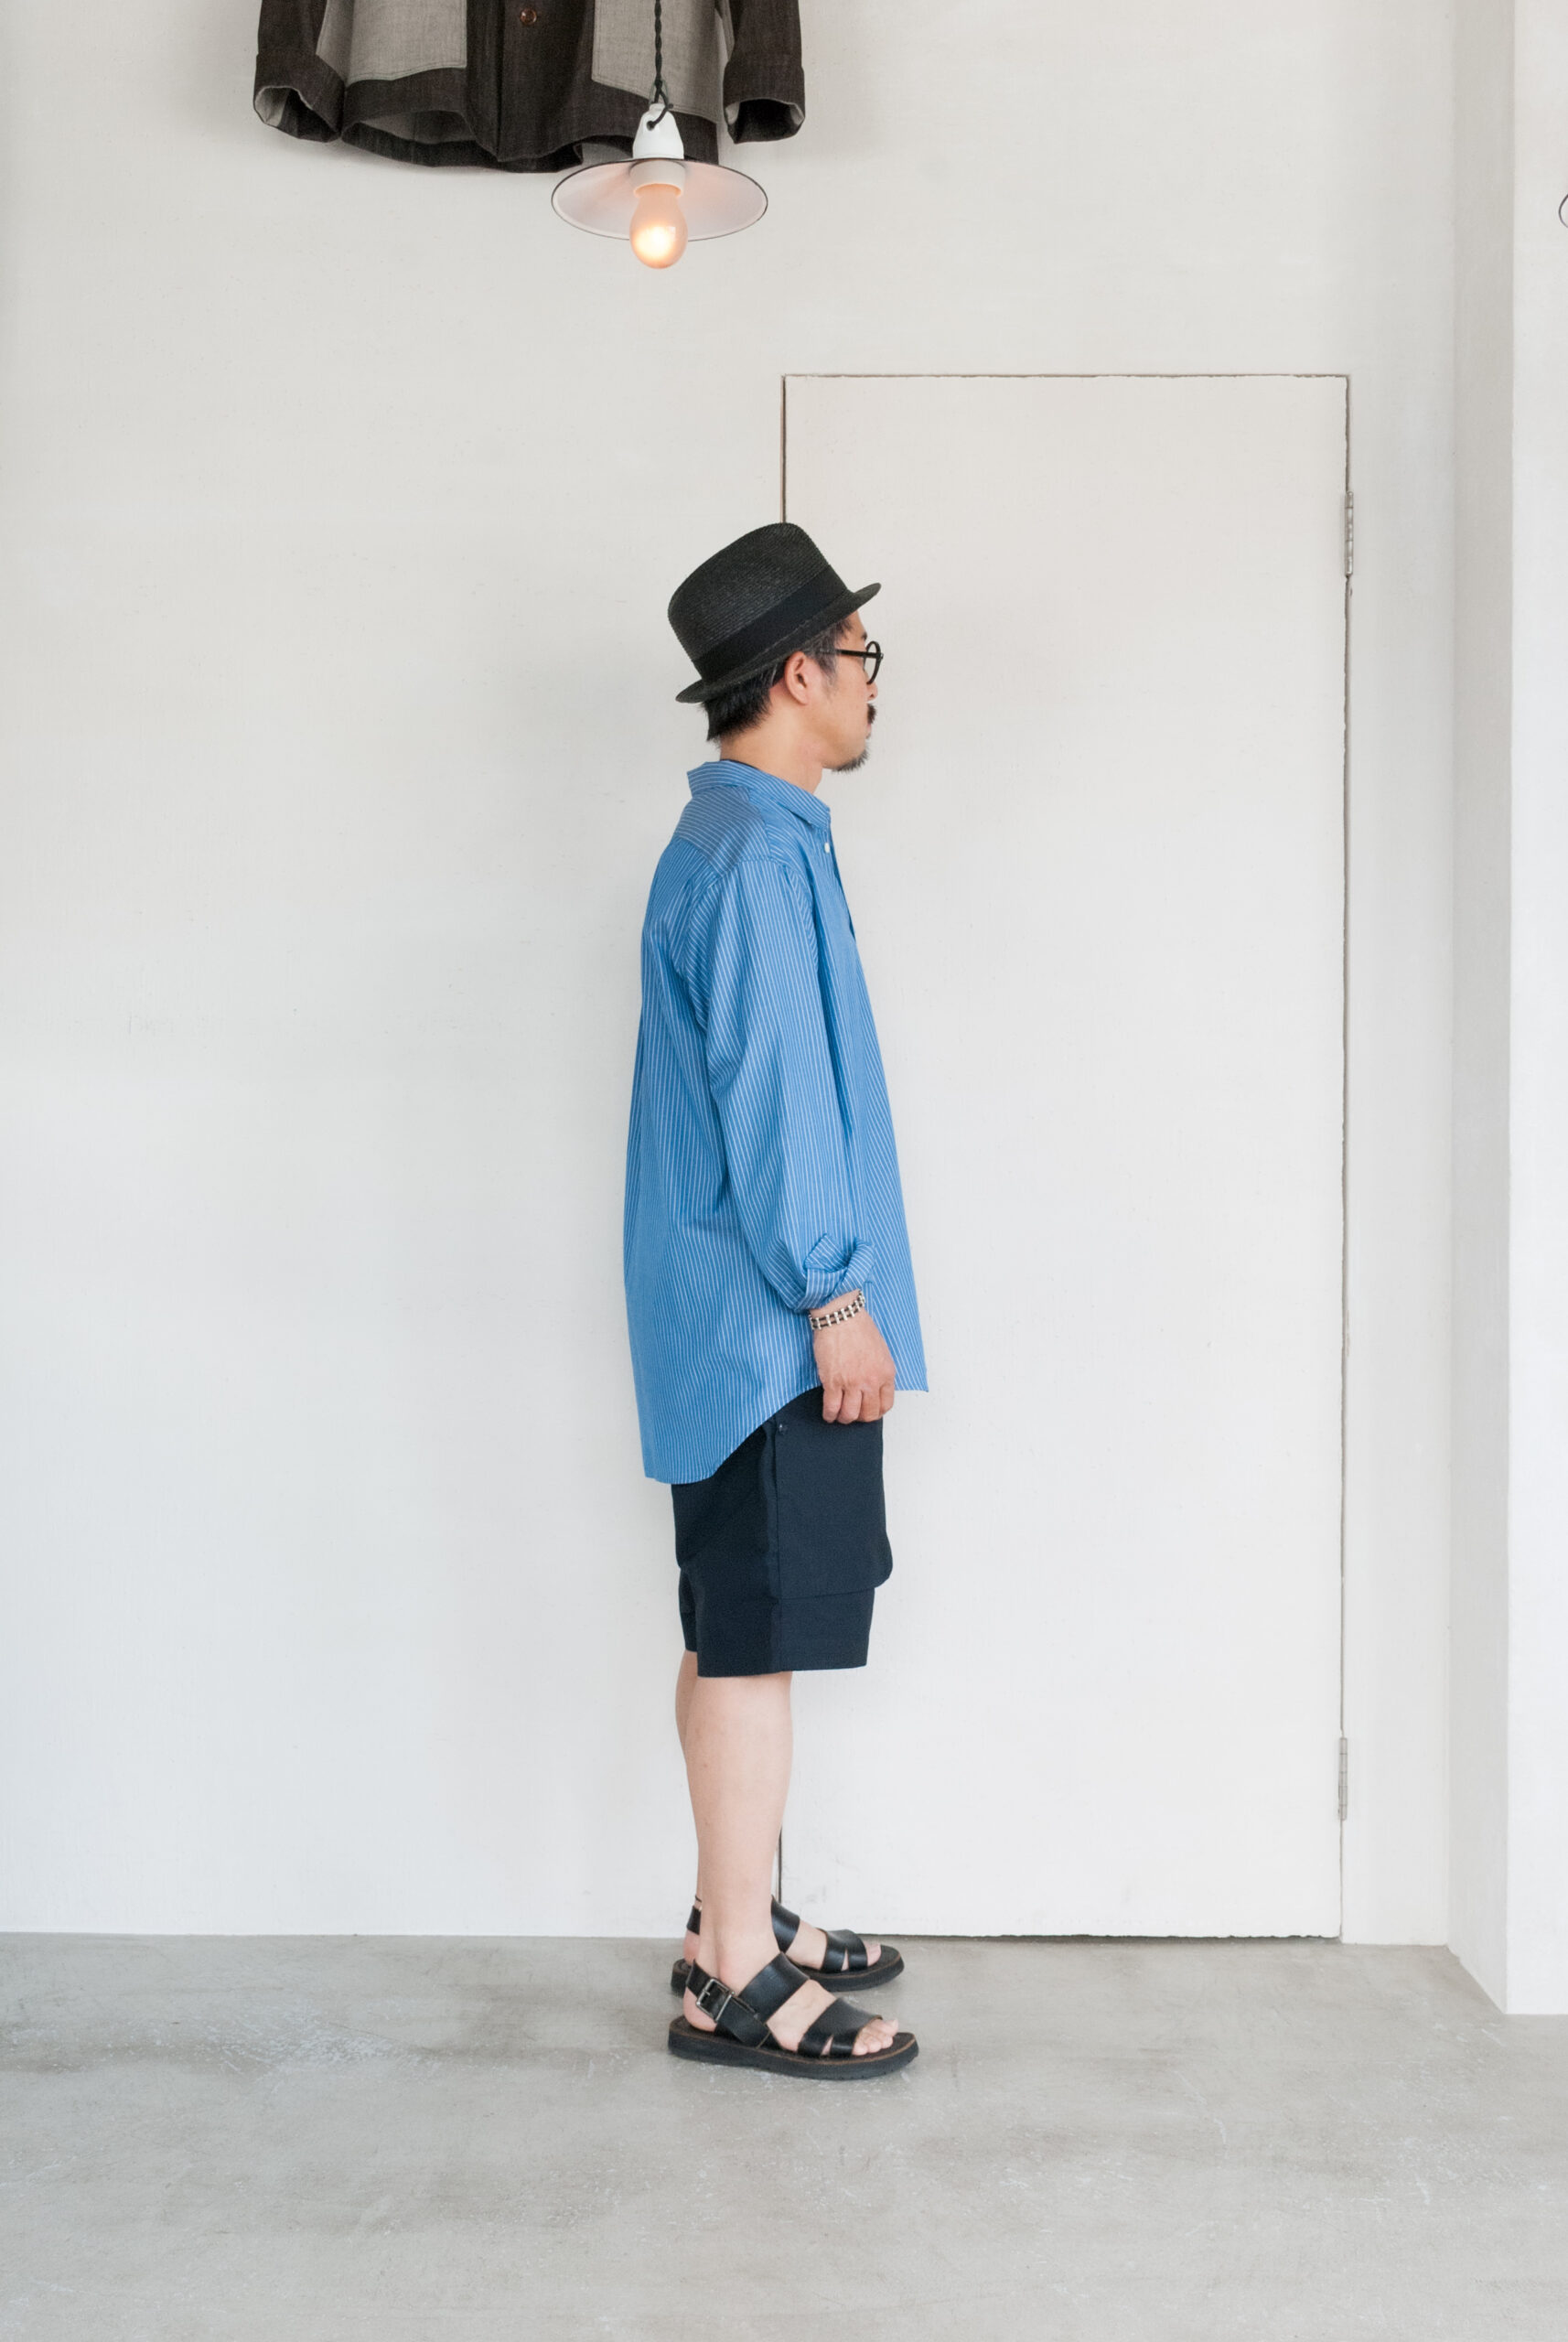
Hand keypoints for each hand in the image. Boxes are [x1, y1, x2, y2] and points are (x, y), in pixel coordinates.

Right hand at [813, 1297, 895, 1423]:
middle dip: (860, 1418)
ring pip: (850, 1415)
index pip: (886, 1404)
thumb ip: (879, 1370)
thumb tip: (873, 1386)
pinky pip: (832, 1407)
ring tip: (839, 1416)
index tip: (869, 1411)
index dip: (876, 1412)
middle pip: (868, 1414)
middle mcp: (871, 1381)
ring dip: (844, 1419)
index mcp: (886, 1372)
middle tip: (853, 1414)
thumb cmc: (858, 1326)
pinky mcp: (833, 1382)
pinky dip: (829, 1414)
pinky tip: (828, 1414)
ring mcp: (852, 1383)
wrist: (841, 1316)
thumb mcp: (880, 1350)